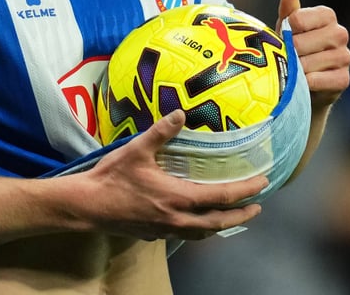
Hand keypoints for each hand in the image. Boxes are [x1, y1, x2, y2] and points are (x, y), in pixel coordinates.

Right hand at [78, 110, 265, 240]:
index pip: (221, 196)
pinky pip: (186, 235)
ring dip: (221, 225)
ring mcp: (166, 229)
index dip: (245, 191)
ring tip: (232, 219)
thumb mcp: (136, 150)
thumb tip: (180, 113)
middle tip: (257, 208)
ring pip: (203, 232)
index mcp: (178, 198)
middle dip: (241, 215)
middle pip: (219, 221)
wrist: (87, 207)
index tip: (262, 184)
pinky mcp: (154, 234)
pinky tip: (197, 224)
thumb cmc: (112, 178)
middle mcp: (177, 218)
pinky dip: (200, 230)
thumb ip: (161, 132)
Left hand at [277, 0, 349, 110]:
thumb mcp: (287, 29)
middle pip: (302, 42)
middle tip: (284, 58)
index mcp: (326, 16)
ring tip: (292, 71)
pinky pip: (322, 80)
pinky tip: (303, 83)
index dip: (284, 32)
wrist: (303, 82)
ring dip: (297, 69)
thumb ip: (288, 12)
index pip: (298, 19)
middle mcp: (340, 33)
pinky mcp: (343, 78)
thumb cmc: (294, 49)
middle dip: (289, 53)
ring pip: (311, 62)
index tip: (282, 38)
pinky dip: (309, 83)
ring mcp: (344, 56)